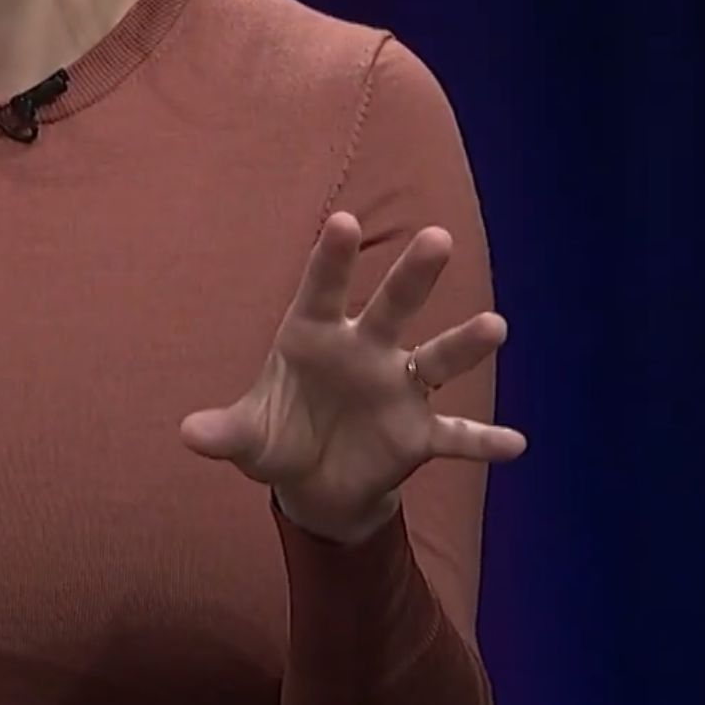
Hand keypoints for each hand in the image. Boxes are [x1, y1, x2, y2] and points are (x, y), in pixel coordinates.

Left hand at [181, 212, 524, 544]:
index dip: (332, 259)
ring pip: (436, 360)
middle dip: (413, 275)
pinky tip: (514, 445)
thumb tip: (190, 434)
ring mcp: (396, 391)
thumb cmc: (277, 438)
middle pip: (392, 307)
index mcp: (315, 336)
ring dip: (464, 344)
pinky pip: (456, 437)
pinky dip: (483, 442)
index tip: (344, 222)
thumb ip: (224, 432)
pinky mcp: (418, 434)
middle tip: (438, 238)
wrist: (313, 482)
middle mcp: (364, 351)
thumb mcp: (247, 436)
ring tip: (495, 327)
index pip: (323, 289)